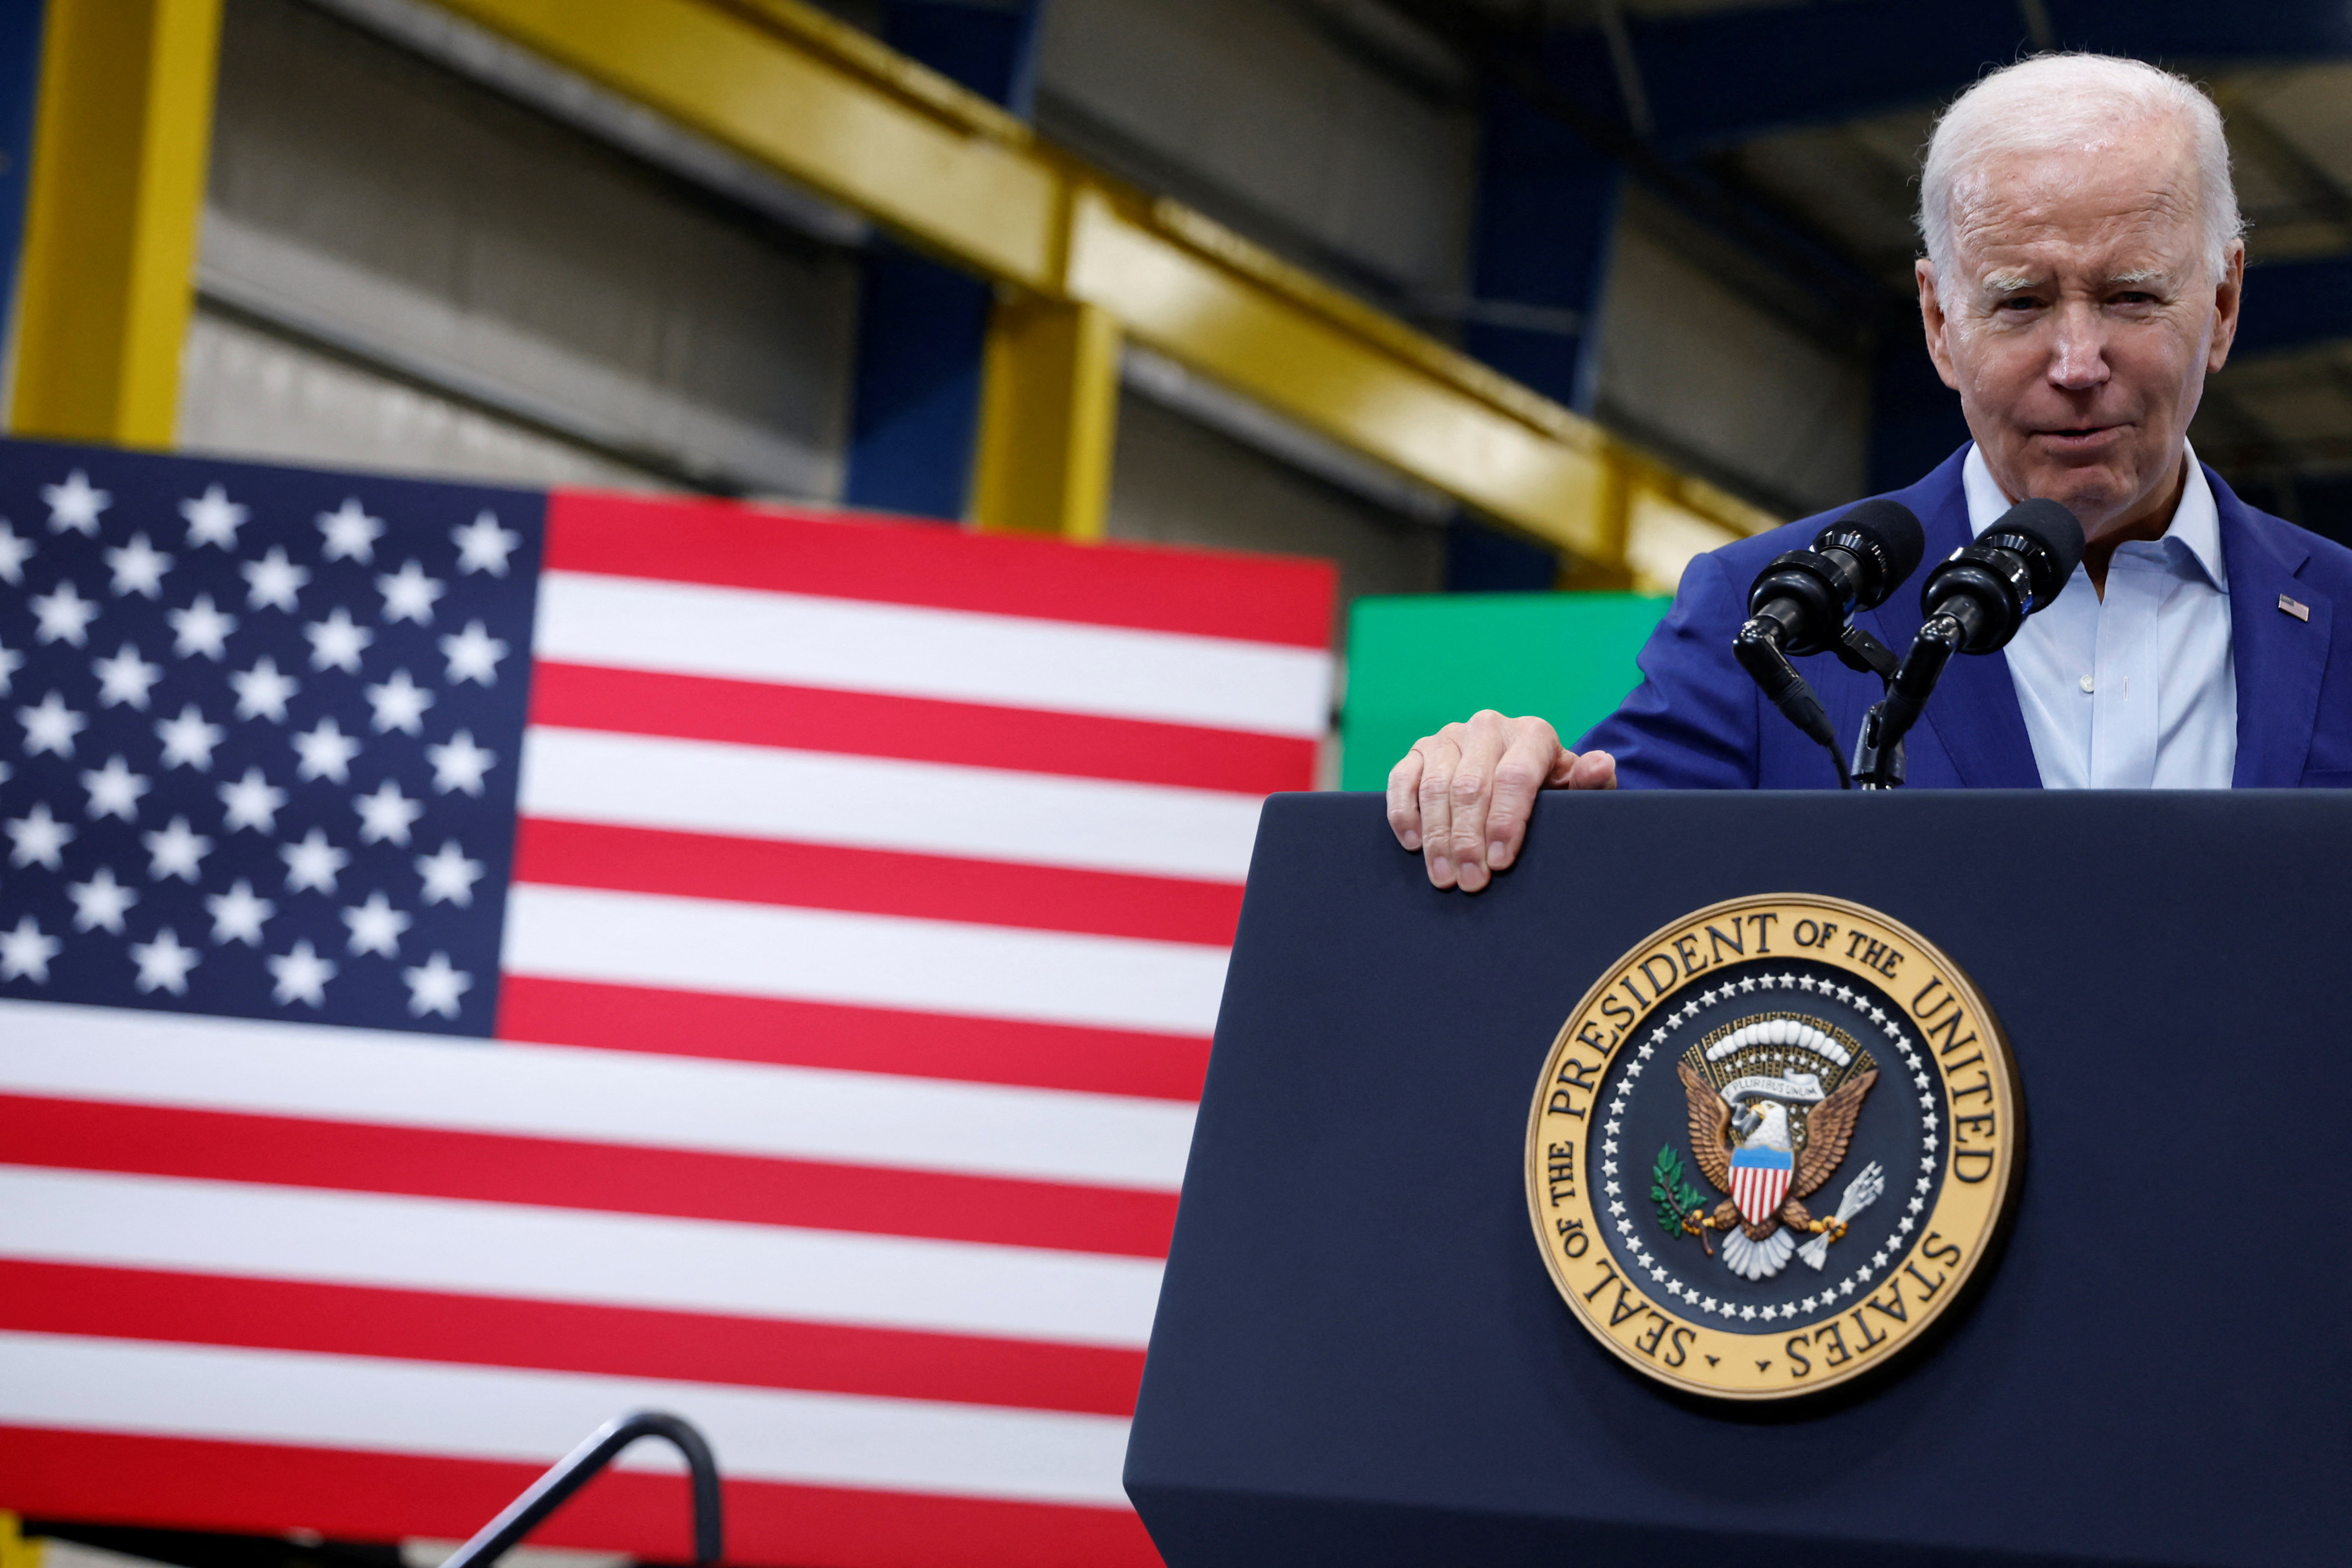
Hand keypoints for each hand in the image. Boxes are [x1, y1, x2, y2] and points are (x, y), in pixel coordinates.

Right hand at [1385, 711, 1615, 890]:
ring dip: (1437, 837)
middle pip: (1471, 786)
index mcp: (1532, 733)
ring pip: (1435, 786)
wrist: (1521, 771)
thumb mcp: (1577, 789)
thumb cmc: (1551, 789)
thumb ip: (1591, 782)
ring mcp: (1450, 737)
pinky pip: (1402, 779)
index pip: (1514, 776)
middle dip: (1468, 840)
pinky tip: (1414, 844)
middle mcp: (1488, 727)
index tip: (1500, 861)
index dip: (1505, 821)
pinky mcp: (1420, 750)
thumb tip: (1601, 764)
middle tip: (1471, 881)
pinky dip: (1404, 813)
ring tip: (1445, 877)